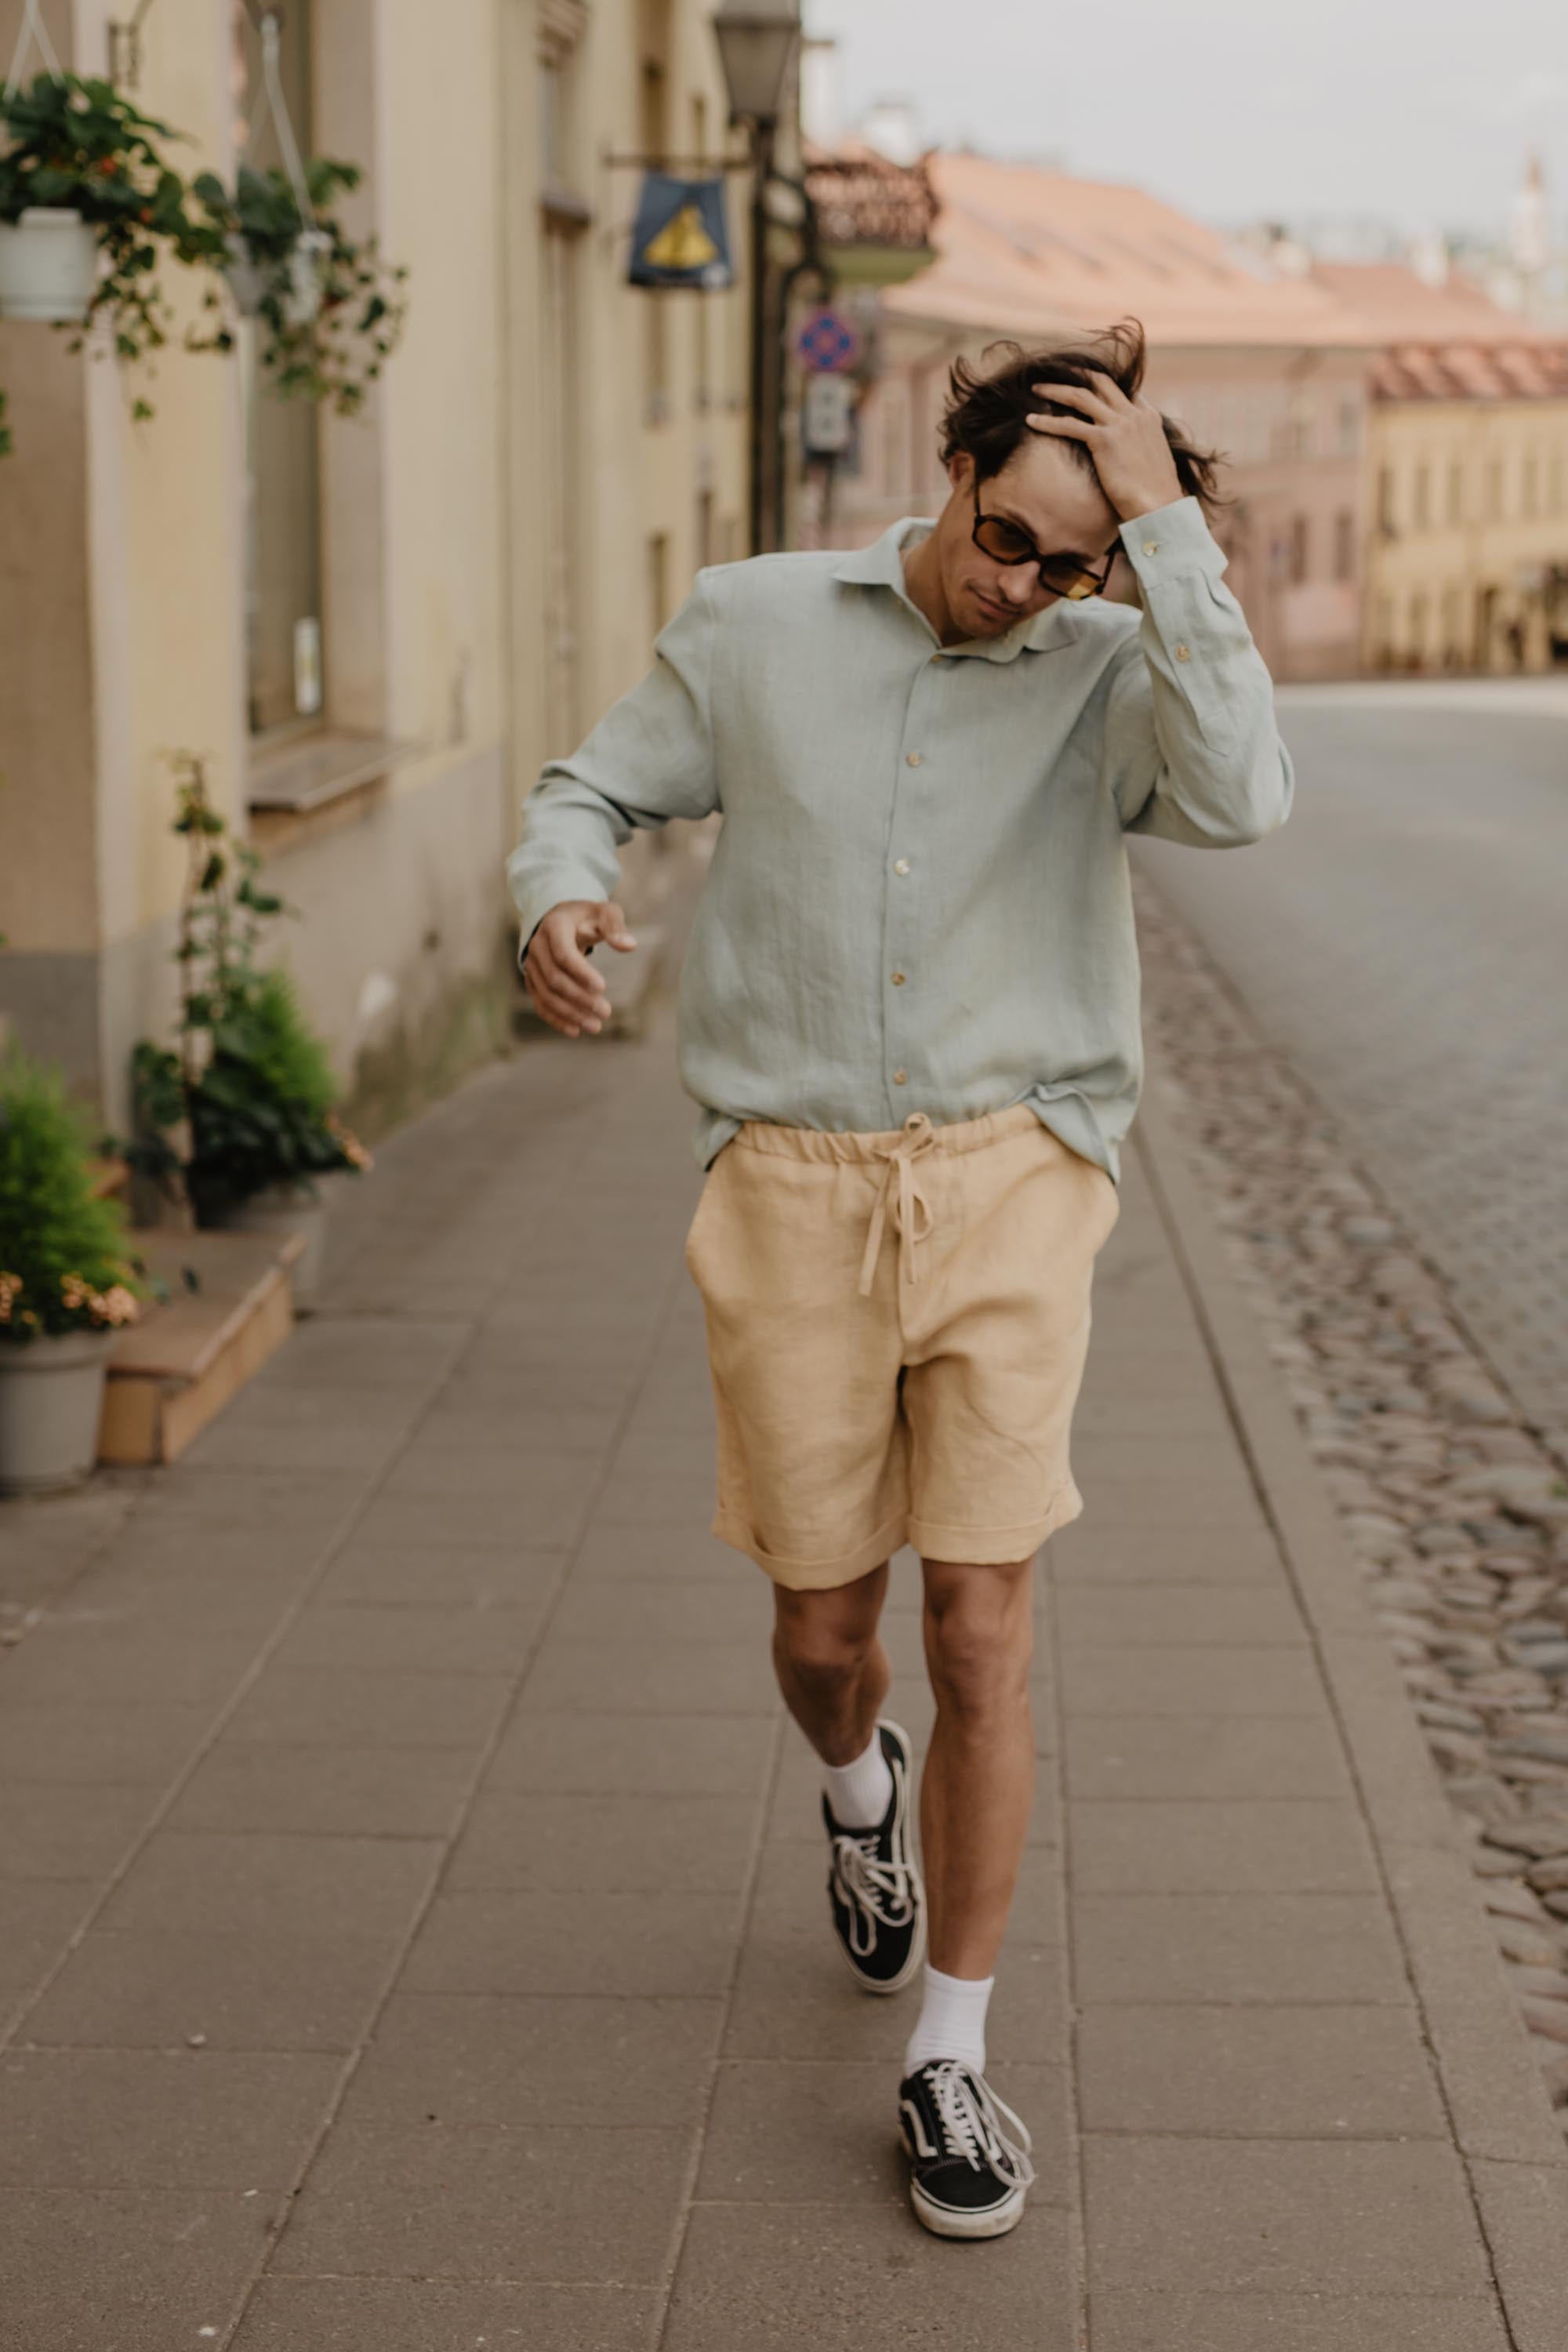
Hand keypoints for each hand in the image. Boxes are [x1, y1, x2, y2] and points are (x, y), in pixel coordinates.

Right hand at [523, 899, 636, 1036]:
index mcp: (554, 926)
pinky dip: (557, 1019)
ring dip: (570, 1013)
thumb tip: (629, 946)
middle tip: (606, 1012)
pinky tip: (575, 1031)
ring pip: (546, 995)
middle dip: (580, 998)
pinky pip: (541, 1003)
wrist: (560, 919)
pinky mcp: (533, 981)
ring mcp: (531, 965)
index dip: (581, 973)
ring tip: (595, 1026)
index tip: (603, 988)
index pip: (564, 954)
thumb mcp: (604, 912)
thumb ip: (615, 926)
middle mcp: (537, 946)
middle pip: (555, 979)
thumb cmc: (587, 916)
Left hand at [1024, 375, 1183, 522]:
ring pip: (1081, 396)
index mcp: (1149, 417)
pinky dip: (1047, 422)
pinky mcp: (1104, 440)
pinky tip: (1030, 420)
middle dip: (1077, 374)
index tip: (1082, 384)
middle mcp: (1134, 414)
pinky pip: (1069, 425)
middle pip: (1101, 383)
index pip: (1124, 391)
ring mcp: (1120, 425)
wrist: (1161, 506)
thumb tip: (1132, 456)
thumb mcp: (1155, 461)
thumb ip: (1142, 448)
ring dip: (1056, 389)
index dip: (1101, 386)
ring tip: (1036, 388)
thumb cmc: (1156, 494)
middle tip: (1057, 373)